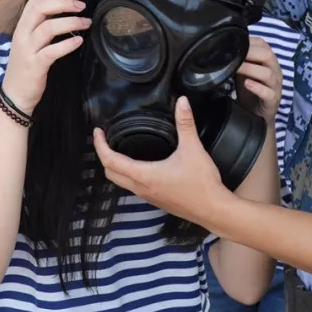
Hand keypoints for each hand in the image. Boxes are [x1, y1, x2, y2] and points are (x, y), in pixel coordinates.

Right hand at [2, 0, 90, 112]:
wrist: (15, 94)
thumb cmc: (28, 65)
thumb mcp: (31, 40)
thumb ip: (43, 24)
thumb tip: (65, 8)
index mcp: (23, 25)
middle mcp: (22, 33)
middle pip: (40, 7)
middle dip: (64, 2)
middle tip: (82, 6)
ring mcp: (27, 49)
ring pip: (47, 27)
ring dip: (71, 22)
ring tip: (86, 23)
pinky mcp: (35, 65)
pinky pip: (51, 51)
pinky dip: (67, 44)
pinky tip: (79, 42)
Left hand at [94, 97, 230, 225]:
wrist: (213, 210)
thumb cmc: (201, 183)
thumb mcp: (193, 149)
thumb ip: (185, 124)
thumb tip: (181, 102)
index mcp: (144, 175)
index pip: (111, 161)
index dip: (100, 145)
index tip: (98, 132)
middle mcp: (141, 188)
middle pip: (111, 174)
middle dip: (104, 156)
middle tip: (106, 139)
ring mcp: (148, 196)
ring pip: (122, 182)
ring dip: (116, 167)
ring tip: (121, 149)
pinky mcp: (157, 200)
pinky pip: (135, 187)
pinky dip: (129, 174)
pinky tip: (142, 164)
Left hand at [236, 37, 282, 123]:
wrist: (256, 114)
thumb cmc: (250, 91)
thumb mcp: (243, 73)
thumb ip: (239, 61)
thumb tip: (222, 49)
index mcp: (269, 62)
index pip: (263, 45)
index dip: (249, 42)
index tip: (234, 43)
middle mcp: (275, 71)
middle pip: (268, 56)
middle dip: (250, 53)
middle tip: (234, 54)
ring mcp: (275, 86)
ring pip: (268, 74)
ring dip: (251, 69)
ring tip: (237, 68)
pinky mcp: (273, 101)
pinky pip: (268, 93)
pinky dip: (258, 88)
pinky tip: (247, 84)